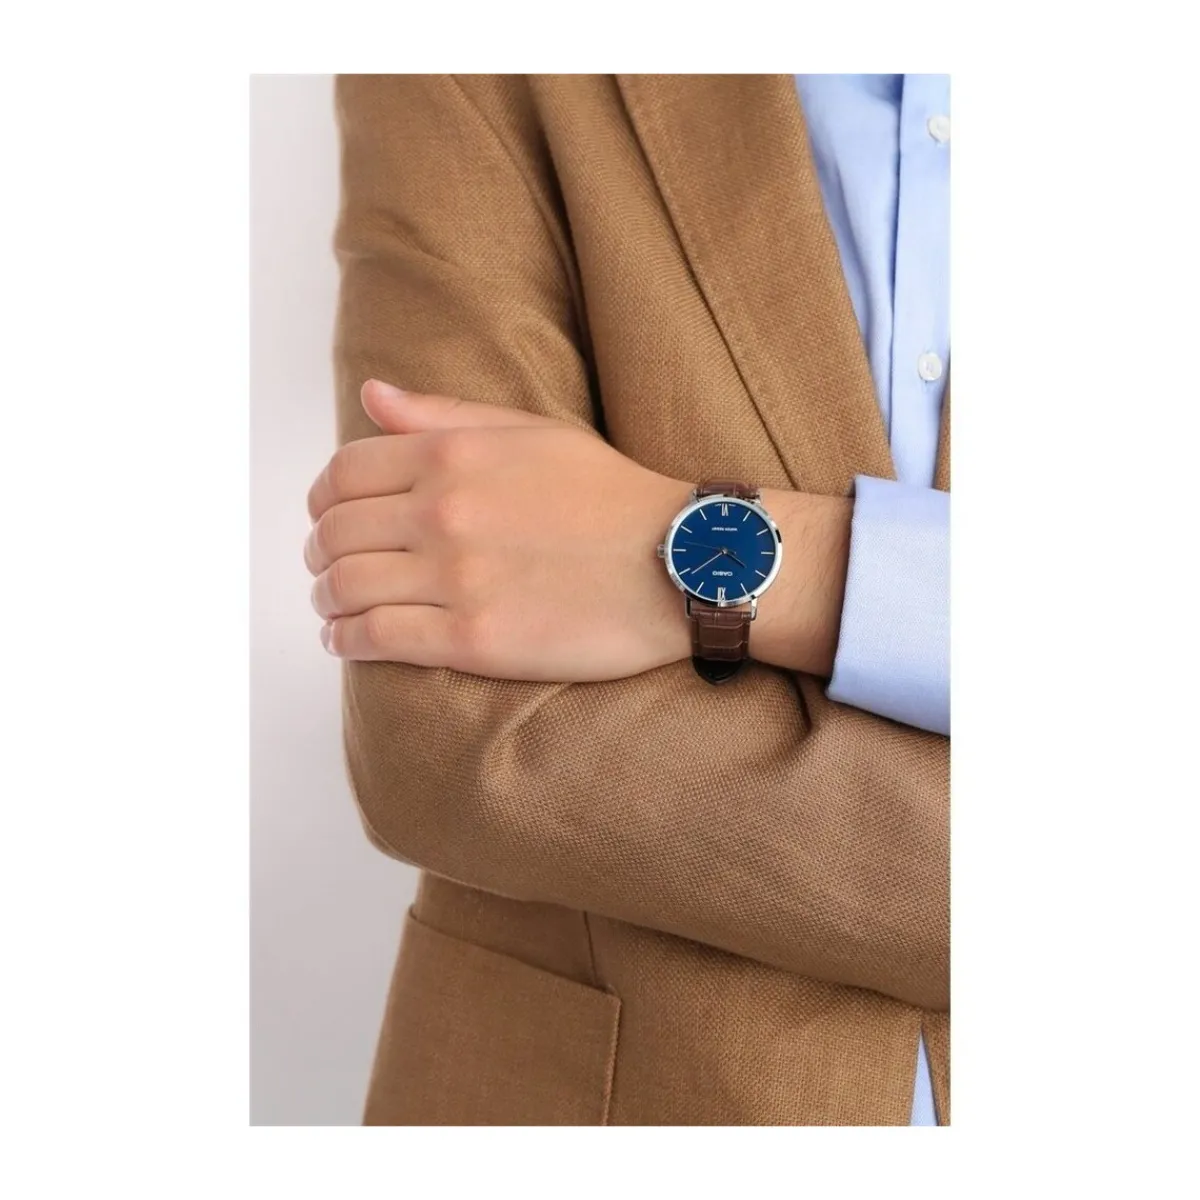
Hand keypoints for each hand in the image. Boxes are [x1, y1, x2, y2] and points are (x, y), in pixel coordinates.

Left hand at [305, 381, 695, 680]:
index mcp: (452, 455)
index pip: (343, 474)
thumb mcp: (531, 431)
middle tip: (327, 569)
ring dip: (327, 601)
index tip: (326, 520)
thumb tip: (370, 395)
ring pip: (346, 589)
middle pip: (334, 534)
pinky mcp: (474, 639)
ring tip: (334, 609)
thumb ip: (443, 414)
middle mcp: (443, 512)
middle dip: (319, 554)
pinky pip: (377, 640)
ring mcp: (456, 578)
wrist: (678, 562)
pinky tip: (347, 641)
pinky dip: (346, 641)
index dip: (321, 501)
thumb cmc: (611, 496)